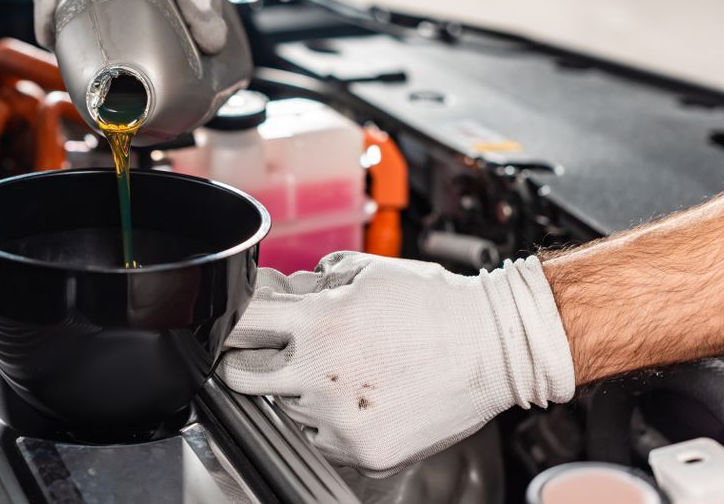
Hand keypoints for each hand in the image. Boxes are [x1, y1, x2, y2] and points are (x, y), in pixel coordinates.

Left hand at [219, 253, 574, 475]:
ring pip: (286, 410)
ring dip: (299, 393)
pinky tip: (361, 397)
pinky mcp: (362, 451)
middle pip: (243, 377)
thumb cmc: (434, 305)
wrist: (494, 347)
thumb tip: (284, 289)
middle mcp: (319, 375)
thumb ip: (316, 282)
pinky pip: (322, 438)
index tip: (229, 327)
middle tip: (268, 357)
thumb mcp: (366, 272)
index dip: (231, 324)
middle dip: (247, 364)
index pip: (241, 326)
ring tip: (342, 372)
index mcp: (318, 324)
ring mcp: (339, 420)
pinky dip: (330, 422)